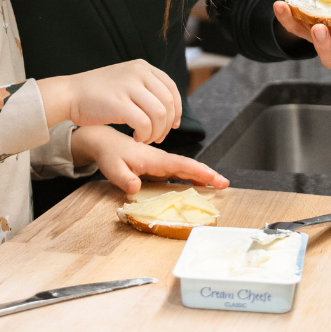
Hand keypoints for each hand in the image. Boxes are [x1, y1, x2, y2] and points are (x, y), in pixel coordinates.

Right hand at [38, 60, 182, 143]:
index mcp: (142, 66)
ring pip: (159, 114)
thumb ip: (144, 87)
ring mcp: (129, 87)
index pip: (171, 88)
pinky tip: (136, 137)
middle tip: (158, 137)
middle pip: (168, 102)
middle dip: (167, 124)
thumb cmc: (96, 92)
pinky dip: (145, 135)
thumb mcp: (125, 79)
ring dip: (156, 132)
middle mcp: (139, 73)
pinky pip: (144, 123)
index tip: (173, 124)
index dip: (177, 109)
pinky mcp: (119, 103)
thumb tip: (167, 107)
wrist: (69, 93)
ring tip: (145, 139)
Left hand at [70, 125, 229, 196]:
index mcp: (154, 159)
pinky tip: (199, 184)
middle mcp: (161, 160)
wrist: (105, 141)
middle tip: (225, 183)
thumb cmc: (110, 155)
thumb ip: (124, 178)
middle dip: (207, 174)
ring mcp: (161, 163)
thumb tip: (136, 189)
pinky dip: (191, 176)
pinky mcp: (158, 166)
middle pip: (188, 166)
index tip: (215, 178)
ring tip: (219, 184)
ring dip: (202, 175)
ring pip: (185, 168)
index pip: (180, 165)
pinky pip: (178, 171)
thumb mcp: (112, 168)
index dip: (198, 172)